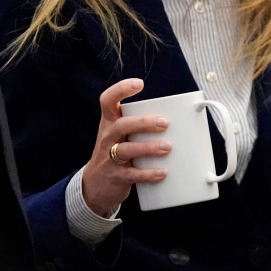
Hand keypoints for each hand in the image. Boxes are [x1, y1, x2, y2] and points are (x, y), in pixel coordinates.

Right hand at [81, 78, 171, 216]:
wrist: (94, 185)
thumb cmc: (115, 153)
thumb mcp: (120, 135)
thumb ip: (139, 126)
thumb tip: (176, 119)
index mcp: (109, 123)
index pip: (108, 101)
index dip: (121, 90)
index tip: (139, 84)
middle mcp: (108, 137)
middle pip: (122, 125)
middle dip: (144, 122)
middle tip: (165, 122)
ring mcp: (109, 158)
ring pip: (126, 149)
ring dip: (148, 147)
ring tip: (167, 147)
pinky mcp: (116, 177)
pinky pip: (132, 174)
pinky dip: (148, 173)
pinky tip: (162, 172)